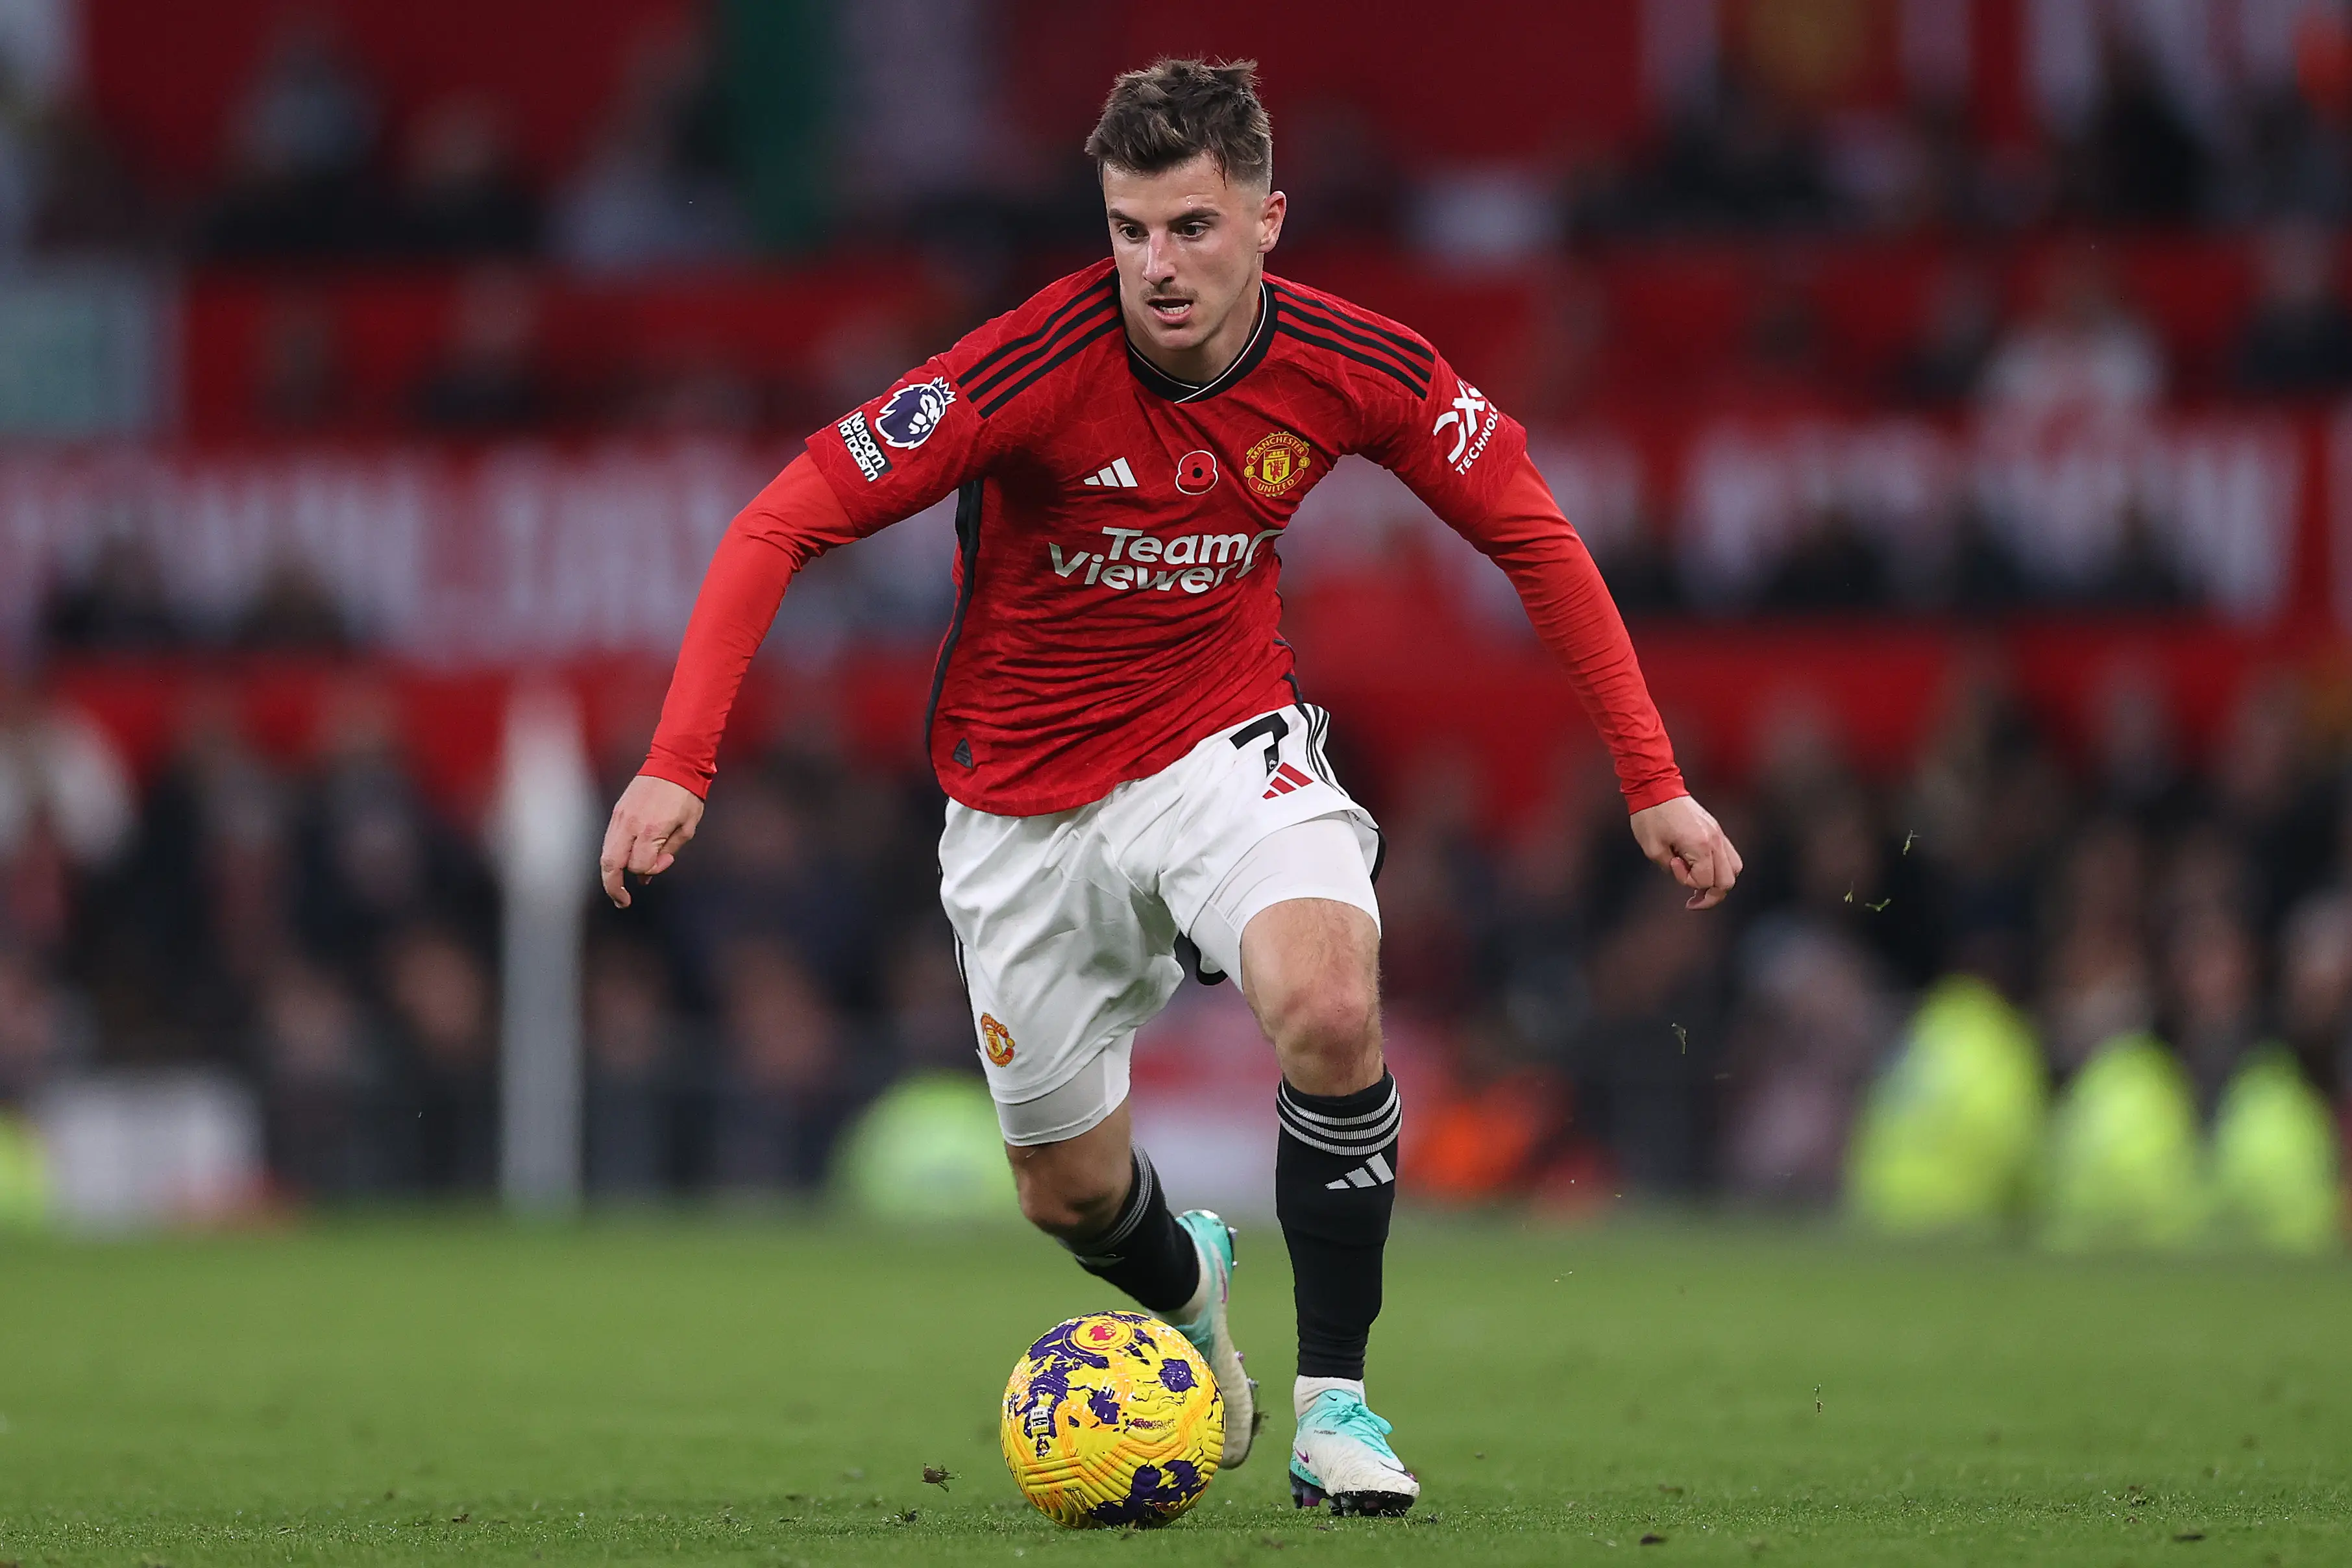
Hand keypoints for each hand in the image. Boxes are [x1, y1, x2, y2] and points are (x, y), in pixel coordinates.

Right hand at [599, 774, 705, 907]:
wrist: (674, 761)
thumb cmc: (686, 795)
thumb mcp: (687, 827)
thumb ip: (668, 852)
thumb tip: (648, 875)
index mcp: (651, 829)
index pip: (639, 865)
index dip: (652, 870)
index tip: (665, 862)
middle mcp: (630, 825)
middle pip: (610, 864)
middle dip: (613, 887)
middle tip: (622, 901)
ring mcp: (620, 817)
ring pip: (606, 853)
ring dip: (610, 873)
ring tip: (618, 888)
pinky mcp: (617, 811)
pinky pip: (608, 840)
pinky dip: (613, 855)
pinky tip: (623, 862)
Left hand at [1630, 795, 1742, 910]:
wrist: (1656, 786)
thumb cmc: (1650, 817)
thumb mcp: (1653, 850)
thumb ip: (1672, 869)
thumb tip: (1687, 875)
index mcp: (1700, 845)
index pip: (1706, 881)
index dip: (1688, 882)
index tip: (1672, 864)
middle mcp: (1715, 840)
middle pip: (1728, 881)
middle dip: (1711, 895)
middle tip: (1693, 900)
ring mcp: (1718, 834)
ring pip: (1735, 869)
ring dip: (1719, 881)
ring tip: (1699, 883)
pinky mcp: (1716, 829)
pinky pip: (1729, 855)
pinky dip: (1720, 867)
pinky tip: (1702, 867)